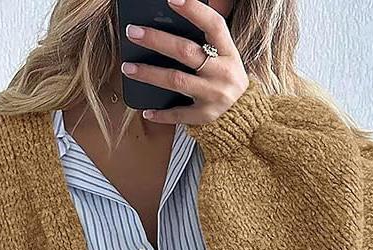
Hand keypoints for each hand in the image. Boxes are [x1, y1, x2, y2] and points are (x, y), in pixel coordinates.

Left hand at [121, 0, 248, 124]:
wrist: (245, 114)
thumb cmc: (224, 77)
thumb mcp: (223, 57)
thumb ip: (203, 43)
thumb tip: (165, 24)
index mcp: (229, 52)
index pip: (214, 25)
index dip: (194, 10)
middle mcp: (223, 73)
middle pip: (186, 52)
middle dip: (157, 40)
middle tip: (132, 32)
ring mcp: (214, 96)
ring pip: (176, 81)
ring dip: (149, 74)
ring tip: (128, 67)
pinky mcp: (205, 116)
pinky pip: (178, 114)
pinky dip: (161, 114)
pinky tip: (145, 110)